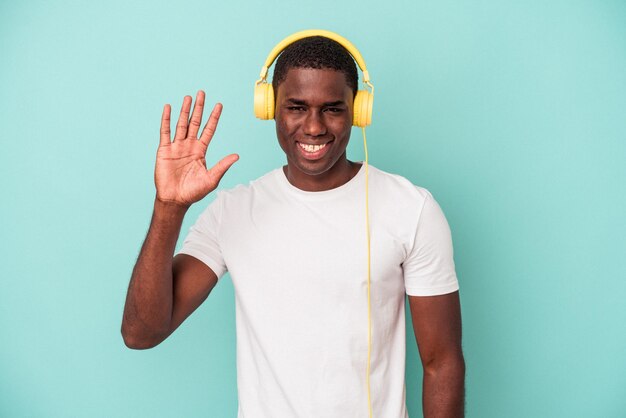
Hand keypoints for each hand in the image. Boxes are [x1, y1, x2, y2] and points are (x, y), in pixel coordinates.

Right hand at [155, 91, 238, 206]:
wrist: (175, 199)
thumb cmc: (194, 192)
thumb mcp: (211, 179)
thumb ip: (222, 166)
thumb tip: (237, 156)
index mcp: (201, 151)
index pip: (209, 130)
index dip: (213, 117)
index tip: (219, 105)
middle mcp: (189, 146)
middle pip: (195, 122)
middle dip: (199, 108)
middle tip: (202, 93)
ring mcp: (177, 147)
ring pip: (181, 124)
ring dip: (185, 110)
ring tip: (188, 97)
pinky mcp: (164, 150)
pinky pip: (165, 132)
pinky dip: (166, 119)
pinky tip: (168, 108)